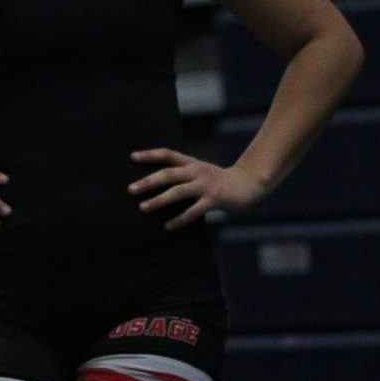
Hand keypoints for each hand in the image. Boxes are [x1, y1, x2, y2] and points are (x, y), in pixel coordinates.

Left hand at [129, 148, 266, 229]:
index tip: (132, 157)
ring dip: (158, 200)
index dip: (150, 155)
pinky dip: (179, 219)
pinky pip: (193, 211)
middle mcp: (197, 171)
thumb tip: (157, 181)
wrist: (249, 184)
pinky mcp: (214, 200)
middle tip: (130, 189)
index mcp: (192, 163)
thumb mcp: (200, 171)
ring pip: (177, 192)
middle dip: (148, 182)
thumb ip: (183, 173)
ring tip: (142, 208)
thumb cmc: (218, 180)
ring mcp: (205, 185)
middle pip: (168, 174)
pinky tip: (168, 227)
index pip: (167, 154)